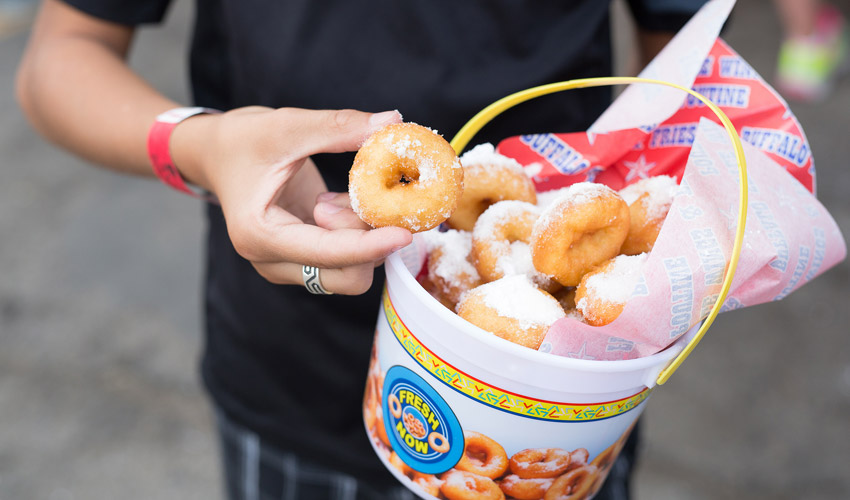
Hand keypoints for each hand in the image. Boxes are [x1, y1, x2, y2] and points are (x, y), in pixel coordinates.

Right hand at [171, 106, 411, 294]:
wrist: (218, 154)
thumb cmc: (243, 139)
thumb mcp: (287, 126)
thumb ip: (338, 127)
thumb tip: (391, 122)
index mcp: (259, 235)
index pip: (327, 255)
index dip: (369, 246)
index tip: (403, 233)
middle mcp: (273, 262)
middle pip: (346, 277)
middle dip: (368, 241)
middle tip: (362, 198)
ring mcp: (289, 266)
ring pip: (351, 272)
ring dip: (364, 236)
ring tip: (342, 197)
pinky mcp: (305, 260)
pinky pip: (348, 261)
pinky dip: (359, 235)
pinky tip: (342, 204)